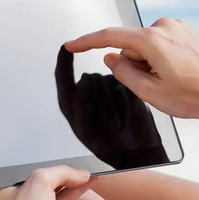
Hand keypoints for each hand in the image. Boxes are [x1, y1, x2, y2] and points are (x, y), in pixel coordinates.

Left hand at [0, 166, 93, 199]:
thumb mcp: (40, 182)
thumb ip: (60, 172)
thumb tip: (79, 173)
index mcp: (0, 188)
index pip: (26, 167)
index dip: (46, 162)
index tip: (65, 160)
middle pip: (40, 179)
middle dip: (62, 173)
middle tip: (79, 169)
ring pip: (50, 191)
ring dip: (70, 183)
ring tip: (88, 175)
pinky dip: (71, 194)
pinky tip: (84, 186)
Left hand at [54, 46, 168, 168]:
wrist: (134, 152)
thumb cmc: (108, 145)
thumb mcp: (87, 128)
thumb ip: (81, 103)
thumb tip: (85, 78)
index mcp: (72, 102)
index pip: (63, 76)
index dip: (64, 60)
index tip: (65, 46)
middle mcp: (88, 93)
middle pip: (90, 78)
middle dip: (100, 99)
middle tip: (107, 122)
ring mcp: (107, 89)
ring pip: (108, 81)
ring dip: (113, 104)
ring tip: (117, 123)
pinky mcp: (125, 89)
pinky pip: (124, 85)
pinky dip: (125, 102)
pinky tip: (125, 117)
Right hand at [65, 17, 198, 120]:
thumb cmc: (192, 97)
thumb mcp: (149, 92)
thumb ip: (123, 72)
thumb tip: (111, 57)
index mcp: (152, 40)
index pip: (110, 37)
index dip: (87, 42)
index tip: (72, 45)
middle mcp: (164, 26)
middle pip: (132, 44)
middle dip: (136, 64)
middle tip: (158, 83)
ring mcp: (178, 26)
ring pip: (147, 44)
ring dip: (151, 61)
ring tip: (173, 78)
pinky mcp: (187, 30)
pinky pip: (162, 41)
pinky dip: (163, 55)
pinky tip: (180, 70)